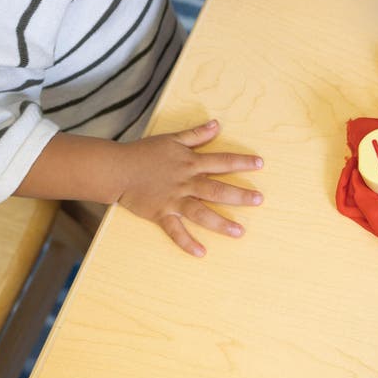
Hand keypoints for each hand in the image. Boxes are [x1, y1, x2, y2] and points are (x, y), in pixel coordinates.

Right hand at [117, 119, 263, 256]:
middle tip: (259, 200)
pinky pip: (175, 231)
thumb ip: (196, 134)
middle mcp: (186, 182)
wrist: (117, 169)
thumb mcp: (172, 138)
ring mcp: (174, 199)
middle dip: (239, 195)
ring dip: (221, 223)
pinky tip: (201, 253)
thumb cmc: (143, 152)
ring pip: (201, 213)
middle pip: (217, 190)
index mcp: (190, 162)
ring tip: (240, 232)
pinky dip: (187, 242)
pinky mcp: (161, 213)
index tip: (260, 164)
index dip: (241, 162)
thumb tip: (216, 124)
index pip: (221, 161)